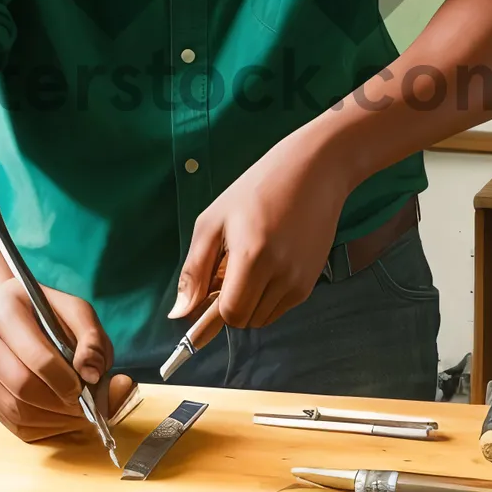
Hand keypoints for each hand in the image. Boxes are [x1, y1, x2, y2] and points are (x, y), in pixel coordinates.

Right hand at [0, 276, 135, 442]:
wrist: (4, 309)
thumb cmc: (45, 311)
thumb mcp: (75, 309)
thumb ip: (90, 337)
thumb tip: (91, 375)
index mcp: (7, 314)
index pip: (37, 358)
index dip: (64, 379)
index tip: (84, 386)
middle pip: (22, 386)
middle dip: (58, 402)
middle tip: (82, 404)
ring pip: (15, 409)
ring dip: (51, 418)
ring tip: (74, 412)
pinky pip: (11, 422)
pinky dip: (40, 427)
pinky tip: (58, 417)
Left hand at [168, 126, 351, 330]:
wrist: (312, 171)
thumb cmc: (257, 189)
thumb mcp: (214, 221)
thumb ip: (194, 271)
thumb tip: (179, 314)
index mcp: (252, 257)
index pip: (230, 315)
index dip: (214, 306)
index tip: (211, 286)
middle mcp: (281, 274)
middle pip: (246, 320)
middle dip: (232, 302)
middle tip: (231, 267)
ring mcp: (300, 280)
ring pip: (264, 317)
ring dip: (252, 299)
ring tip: (253, 260)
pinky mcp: (311, 281)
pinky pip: (281, 306)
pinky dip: (270, 294)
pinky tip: (270, 260)